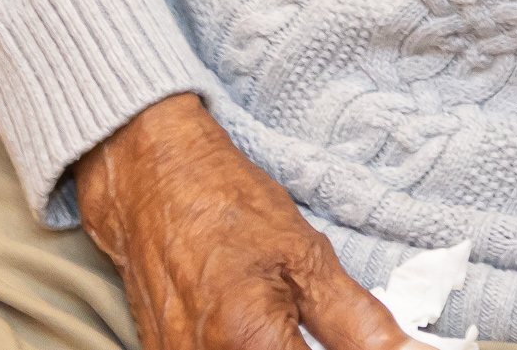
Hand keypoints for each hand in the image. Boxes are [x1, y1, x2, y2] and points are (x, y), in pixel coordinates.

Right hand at [75, 94, 411, 349]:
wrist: (149, 184)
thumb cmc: (226, 208)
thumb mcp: (308, 258)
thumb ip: (360, 323)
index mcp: (249, 344)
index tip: (366, 343)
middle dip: (311, 349)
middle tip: (332, 332)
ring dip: (288, 347)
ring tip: (298, 327)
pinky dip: (254, 347)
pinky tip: (272, 332)